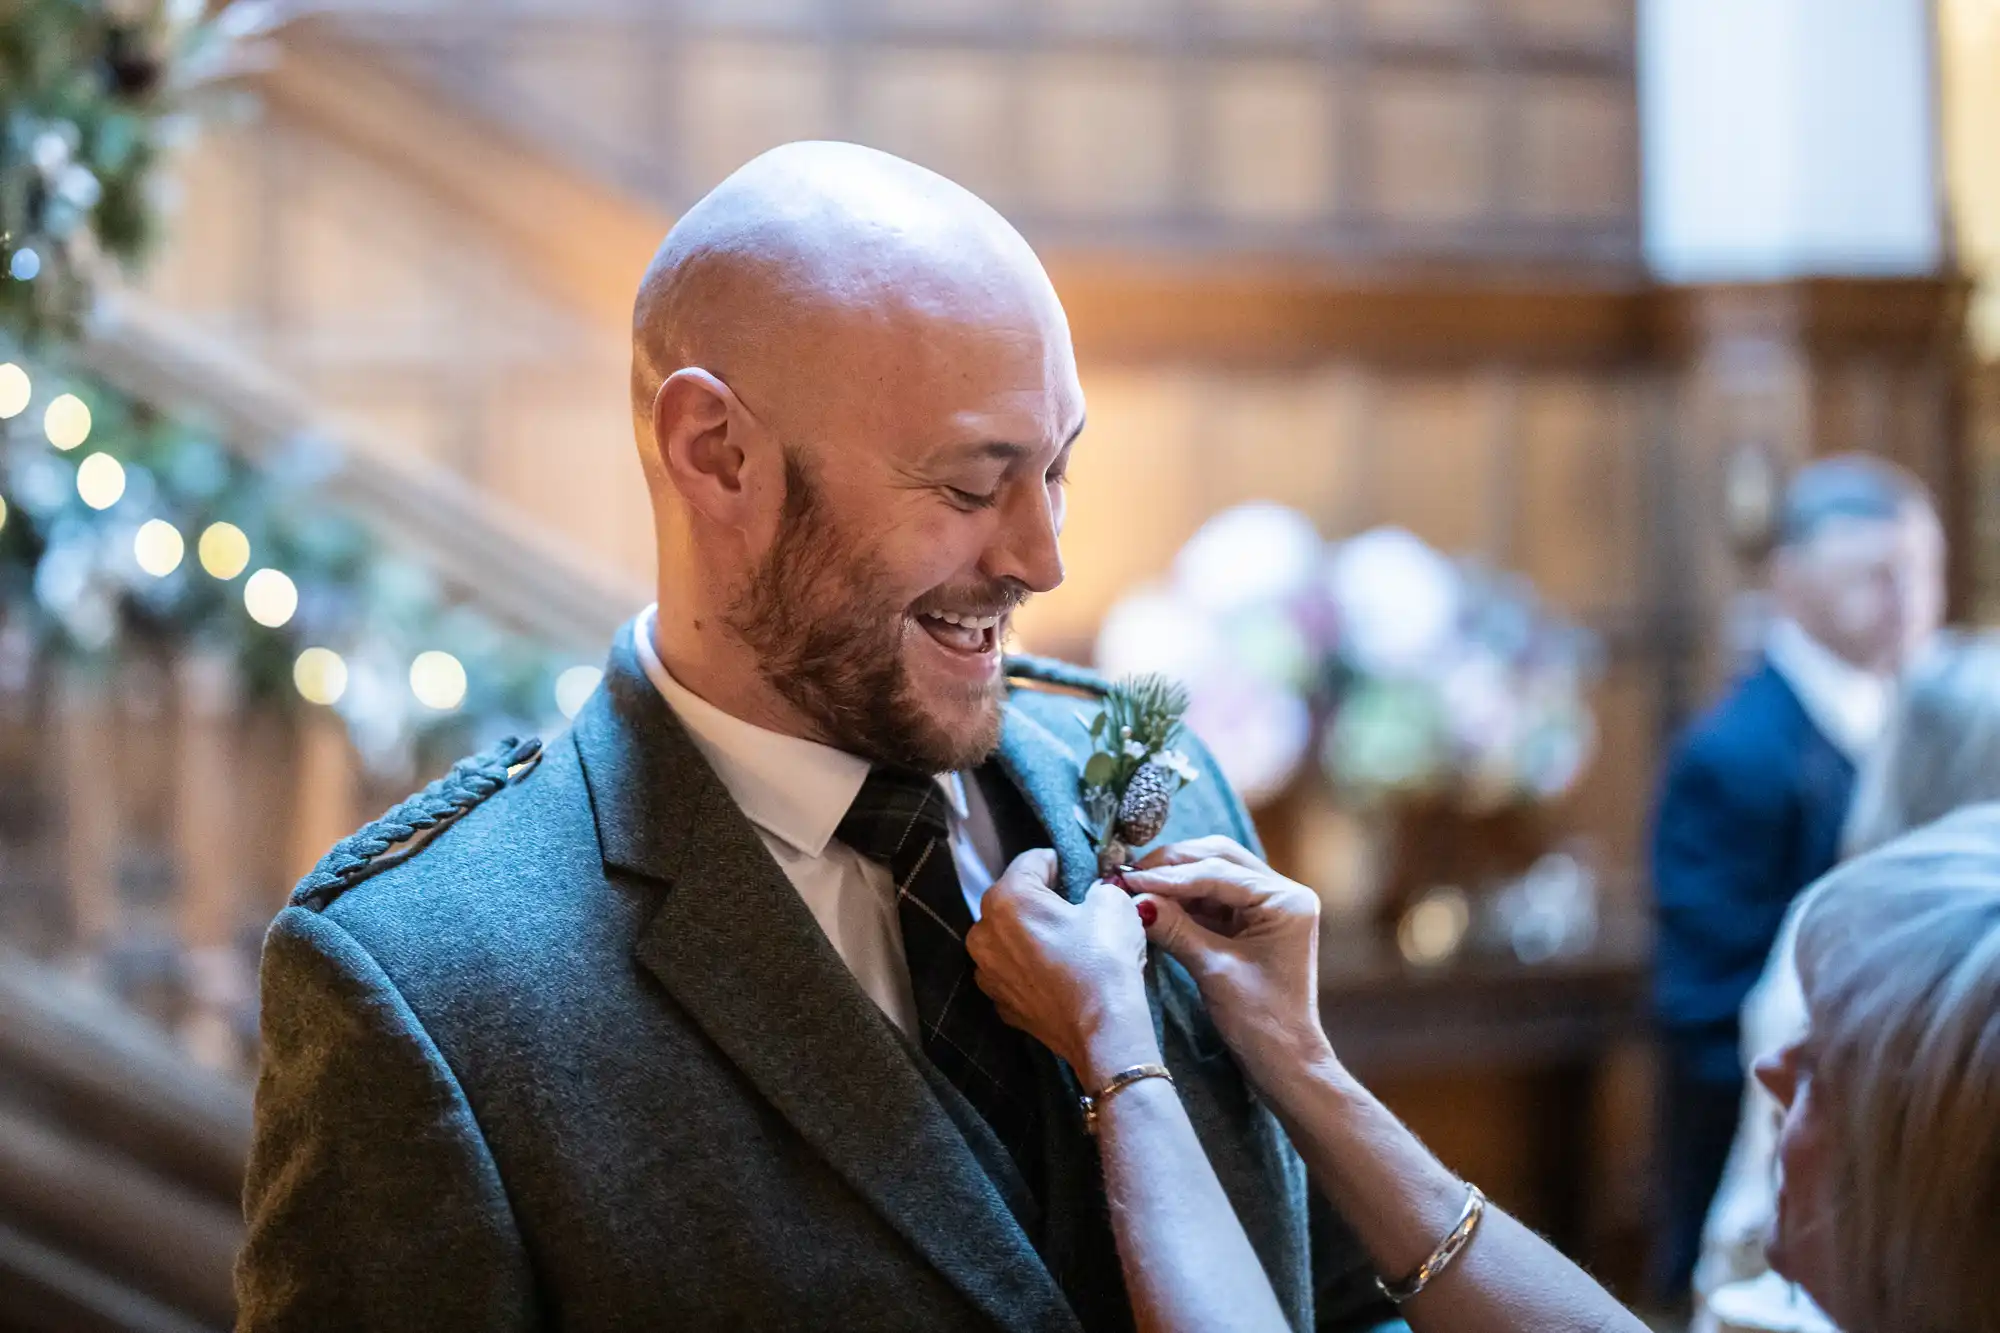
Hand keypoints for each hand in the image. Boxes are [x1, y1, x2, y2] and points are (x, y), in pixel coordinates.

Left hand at [967, 849, 1162, 1087]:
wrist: (1103, 1031)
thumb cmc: (1104, 960)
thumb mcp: (1112, 904)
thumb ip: (1098, 887)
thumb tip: (1094, 892)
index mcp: (1006, 898)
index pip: (1030, 862)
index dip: (1059, 862)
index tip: (1077, 871)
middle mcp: (983, 933)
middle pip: (1013, 900)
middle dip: (1041, 900)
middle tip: (1075, 908)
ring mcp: (987, 972)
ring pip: (1008, 938)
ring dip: (1031, 934)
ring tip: (1067, 943)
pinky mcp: (999, 1003)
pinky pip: (1014, 971)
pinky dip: (1031, 968)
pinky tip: (1059, 973)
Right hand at [1120, 837, 1334, 1092]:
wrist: (1284, 1061)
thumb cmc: (1260, 1021)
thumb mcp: (1213, 971)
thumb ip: (1175, 928)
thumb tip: (1133, 898)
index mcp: (1285, 900)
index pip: (1217, 873)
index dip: (1169, 876)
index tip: (1129, 880)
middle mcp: (1281, 893)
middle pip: (1218, 858)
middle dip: (1172, 865)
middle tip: (1130, 874)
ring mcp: (1267, 905)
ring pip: (1213, 873)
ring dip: (1175, 878)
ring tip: (1136, 885)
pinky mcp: (1251, 921)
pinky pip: (1212, 897)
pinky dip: (1183, 898)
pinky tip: (1154, 901)